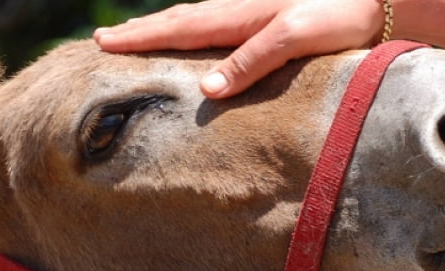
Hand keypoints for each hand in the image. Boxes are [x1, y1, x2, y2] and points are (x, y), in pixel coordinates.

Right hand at [94, 0, 386, 98]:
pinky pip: (216, 22)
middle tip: (102, 40)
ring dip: (162, 27)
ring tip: (136, 35)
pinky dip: (192, 29)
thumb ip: (250, 61)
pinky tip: (195, 34)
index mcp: (238, 14)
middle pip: (178, 19)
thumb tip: (205, 87)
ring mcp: (253, 9)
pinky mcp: (269, 15)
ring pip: (195, 18)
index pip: (177, 28)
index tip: (103, 44)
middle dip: (140, 30)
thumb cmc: (342, 16)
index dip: (140, 37)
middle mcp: (239, 8)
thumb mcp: (295, 38)